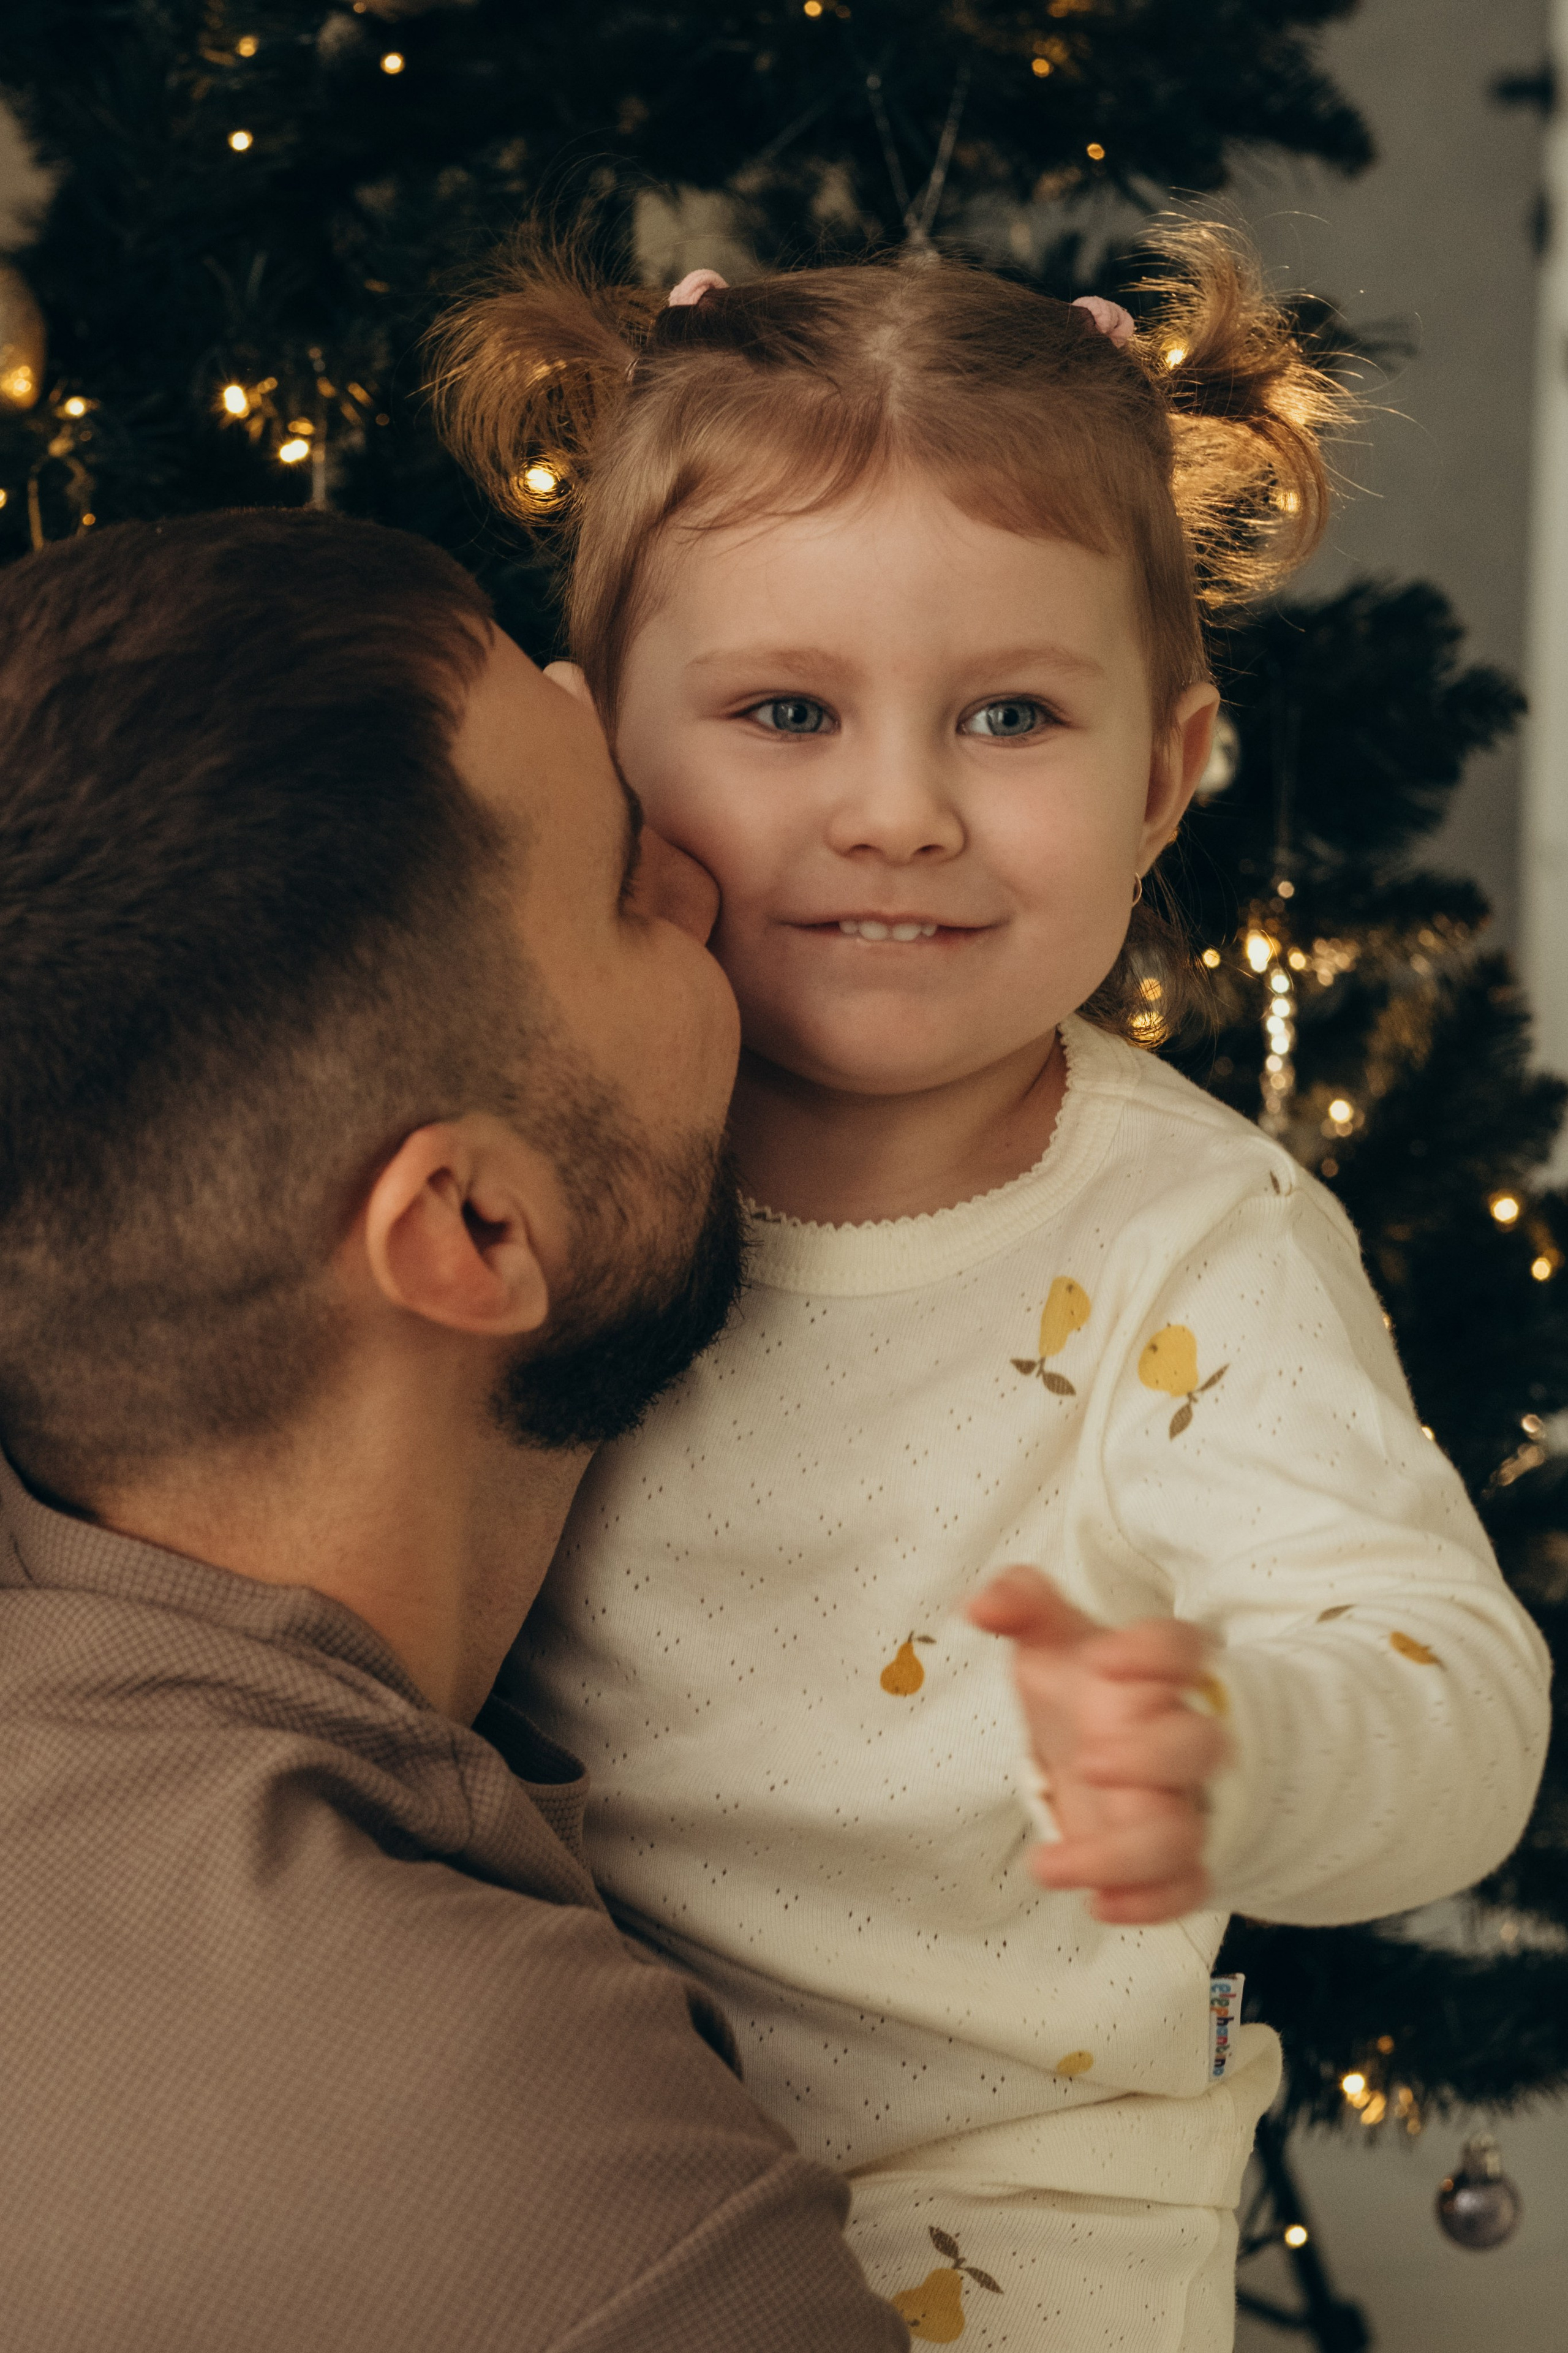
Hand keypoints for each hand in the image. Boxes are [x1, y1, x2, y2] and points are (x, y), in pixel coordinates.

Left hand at [965, 1566, 1229, 1925]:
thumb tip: (982, 1603)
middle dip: (1150, 1757)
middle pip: (1199, 1746)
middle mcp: (1175, 1737)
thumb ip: (1021, 1603)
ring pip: (1184, 1835)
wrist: (1110, 1743)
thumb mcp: (1050, 1639)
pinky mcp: (1172, 1858)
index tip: (1107, 1658)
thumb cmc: (1084, 1688)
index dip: (1157, 1653)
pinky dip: (1150, 1904)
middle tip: (1087, 1762)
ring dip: (1124, 1856)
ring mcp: (1178, 1803)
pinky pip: (1187, 1889)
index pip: (1182, 1649)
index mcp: (1153, 1676)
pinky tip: (1098, 1904)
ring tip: (1049, 1864)